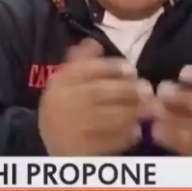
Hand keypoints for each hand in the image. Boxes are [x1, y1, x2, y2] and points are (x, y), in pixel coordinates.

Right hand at [38, 38, 154, 155]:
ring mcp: (72, 126)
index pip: (87, 69)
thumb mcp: (63, 81)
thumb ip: (79, 62)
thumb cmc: (60, 107)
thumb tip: (94, 42)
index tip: (132, 70)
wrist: (43, 143)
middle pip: (100, 92)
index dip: (113, 68)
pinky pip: (108, 140)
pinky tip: (136, 131)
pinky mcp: (80, 148)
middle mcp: (64, 102)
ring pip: (108, 117)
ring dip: (132, 112)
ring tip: (148, 110)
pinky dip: (125, 135)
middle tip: (147, 90)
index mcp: (59, 83)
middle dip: (128, 90)